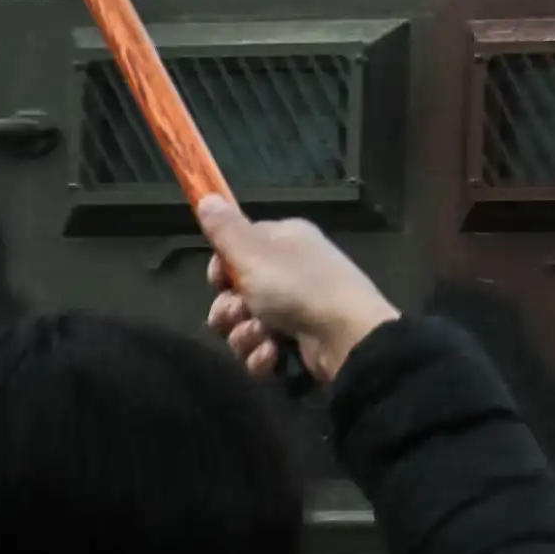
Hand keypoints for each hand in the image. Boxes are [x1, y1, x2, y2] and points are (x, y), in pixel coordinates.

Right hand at [200, 196, 399, 386]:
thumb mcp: (254, 252)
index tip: (218, 280)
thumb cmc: (297, 286)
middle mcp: (290, 272)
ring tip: (263, 335)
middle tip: (239, 312)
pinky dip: (263, 357)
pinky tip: (275, 354)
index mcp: (283, 242)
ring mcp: (295, 310)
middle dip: (228, 310)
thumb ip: (225, 229)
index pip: (236, 250)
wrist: (347, 336)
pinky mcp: (298, 345)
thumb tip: (207, 196)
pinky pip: (262, 352)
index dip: (220, 269)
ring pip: (244, 326)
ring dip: (245, 335)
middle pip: (234, 294)